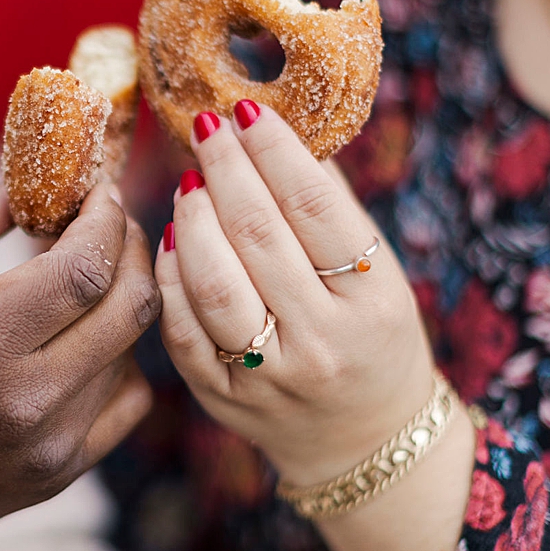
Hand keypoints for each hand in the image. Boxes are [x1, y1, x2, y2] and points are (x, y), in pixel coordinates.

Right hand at [0, 182, 157, 535]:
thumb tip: (29, 188)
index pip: (85, 267)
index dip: (106, 220)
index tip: (97, 194)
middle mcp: (20, 402)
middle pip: (128, 309)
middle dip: (130, 251)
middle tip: (108, 226)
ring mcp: (45, 448)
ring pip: (131, 354)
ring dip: (119, 303)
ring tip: (81, 281)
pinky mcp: (55, 476)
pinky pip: (126, 406)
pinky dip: (120, 362)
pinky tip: (85, 340)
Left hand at [156, 101, 437, 485]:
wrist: (362, 440)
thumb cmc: (370, 338)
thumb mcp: (380, 277)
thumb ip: (332, 213)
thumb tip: (277, 133)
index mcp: (372, 300)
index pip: (315, 209)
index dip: (274, 151)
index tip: (245, 109)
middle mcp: (321, 340)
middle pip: (258, 238)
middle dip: (225, 172)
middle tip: (204, 127)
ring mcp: (268, 375)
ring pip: (214, 283)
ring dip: (193, 221)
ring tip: (190, 182)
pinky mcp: (223, 398)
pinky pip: (182, 329)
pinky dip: (169, 277)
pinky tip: (170, 240)